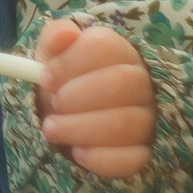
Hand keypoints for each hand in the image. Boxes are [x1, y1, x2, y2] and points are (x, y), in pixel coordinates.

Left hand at [36, 17, 156, 178]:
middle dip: (79, 96)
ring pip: (127, 123)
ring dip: (82, 128)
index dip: (72, 62)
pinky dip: (101, 157)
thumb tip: (66, 33)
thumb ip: (54, 38)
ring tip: (52, 129)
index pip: (105, 47)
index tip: (45, 78)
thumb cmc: (62, 81)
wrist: (66, 117)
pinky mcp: (145, 152)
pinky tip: (77, 151)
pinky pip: (133, 158)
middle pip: (124, 83)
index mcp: (118, 51)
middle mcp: (141, 82)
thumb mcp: (51, 55)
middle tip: (53, 104)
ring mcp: (147, 118)